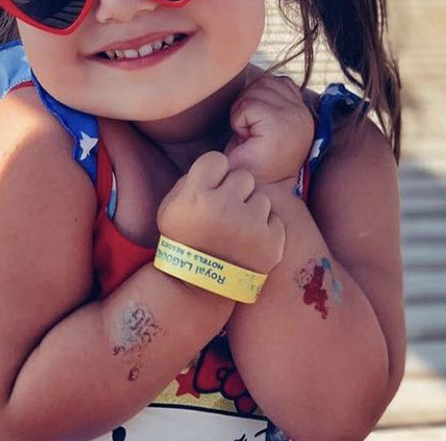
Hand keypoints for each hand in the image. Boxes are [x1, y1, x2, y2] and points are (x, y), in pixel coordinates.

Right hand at [157, 151, 284, 274]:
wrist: (200, 286)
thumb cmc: (184, 239)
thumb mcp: (170, 206)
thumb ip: (192, 179)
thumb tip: (219, 165)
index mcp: (196, 196)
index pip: (216, 160)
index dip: (213, 174)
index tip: (208, 190)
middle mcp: (224, 207)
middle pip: (243, 176)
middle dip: (235, 191)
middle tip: (224, 212)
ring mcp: (250, 225)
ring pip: (261, 197)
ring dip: (252, 210)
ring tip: (236, 230)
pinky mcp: (271, 242)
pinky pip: (275, 219)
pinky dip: (265, 229)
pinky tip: (249, 242)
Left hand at [223, 74, 313, 185]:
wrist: (252, 189)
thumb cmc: (251, 158)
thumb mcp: (263, 123)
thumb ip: (269, 99)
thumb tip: (258, 78)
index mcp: (304, 113)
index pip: (277, 81)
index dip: (257, 99)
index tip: (256, 126)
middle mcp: (305, 115)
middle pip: (265, 83)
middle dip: (247, 104)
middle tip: (249, 132)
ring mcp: (295, 119)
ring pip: (254, 92)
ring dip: (241, 113)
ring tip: (248, 136)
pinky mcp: (280, 125)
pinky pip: (247, 106)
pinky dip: (237, 121)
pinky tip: (245, 139)